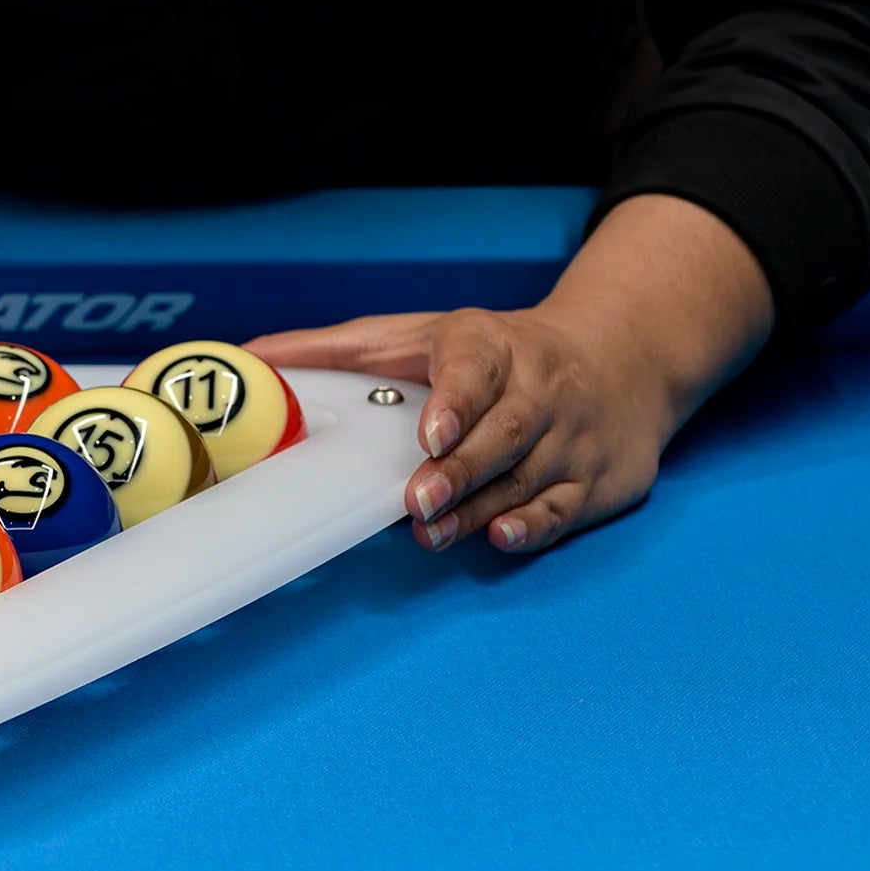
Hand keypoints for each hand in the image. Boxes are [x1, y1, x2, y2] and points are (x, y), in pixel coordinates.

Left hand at [247, 195, 773, 554]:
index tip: (430, 433)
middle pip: (501, 435)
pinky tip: (503, 535)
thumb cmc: (491, 353)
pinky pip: (566, 508)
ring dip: (478, 509)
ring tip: (432, 530)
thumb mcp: (418, 335)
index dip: (455, 401)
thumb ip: (335, 351)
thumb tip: (250, 358)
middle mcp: (539, 389)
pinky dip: (535, 525)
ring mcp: (572, 435)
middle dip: (459, 470)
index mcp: (489, 345)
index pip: (475, 369)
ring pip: (525, 479)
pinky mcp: (597, 478)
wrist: (619, 355)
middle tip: (418, 500)